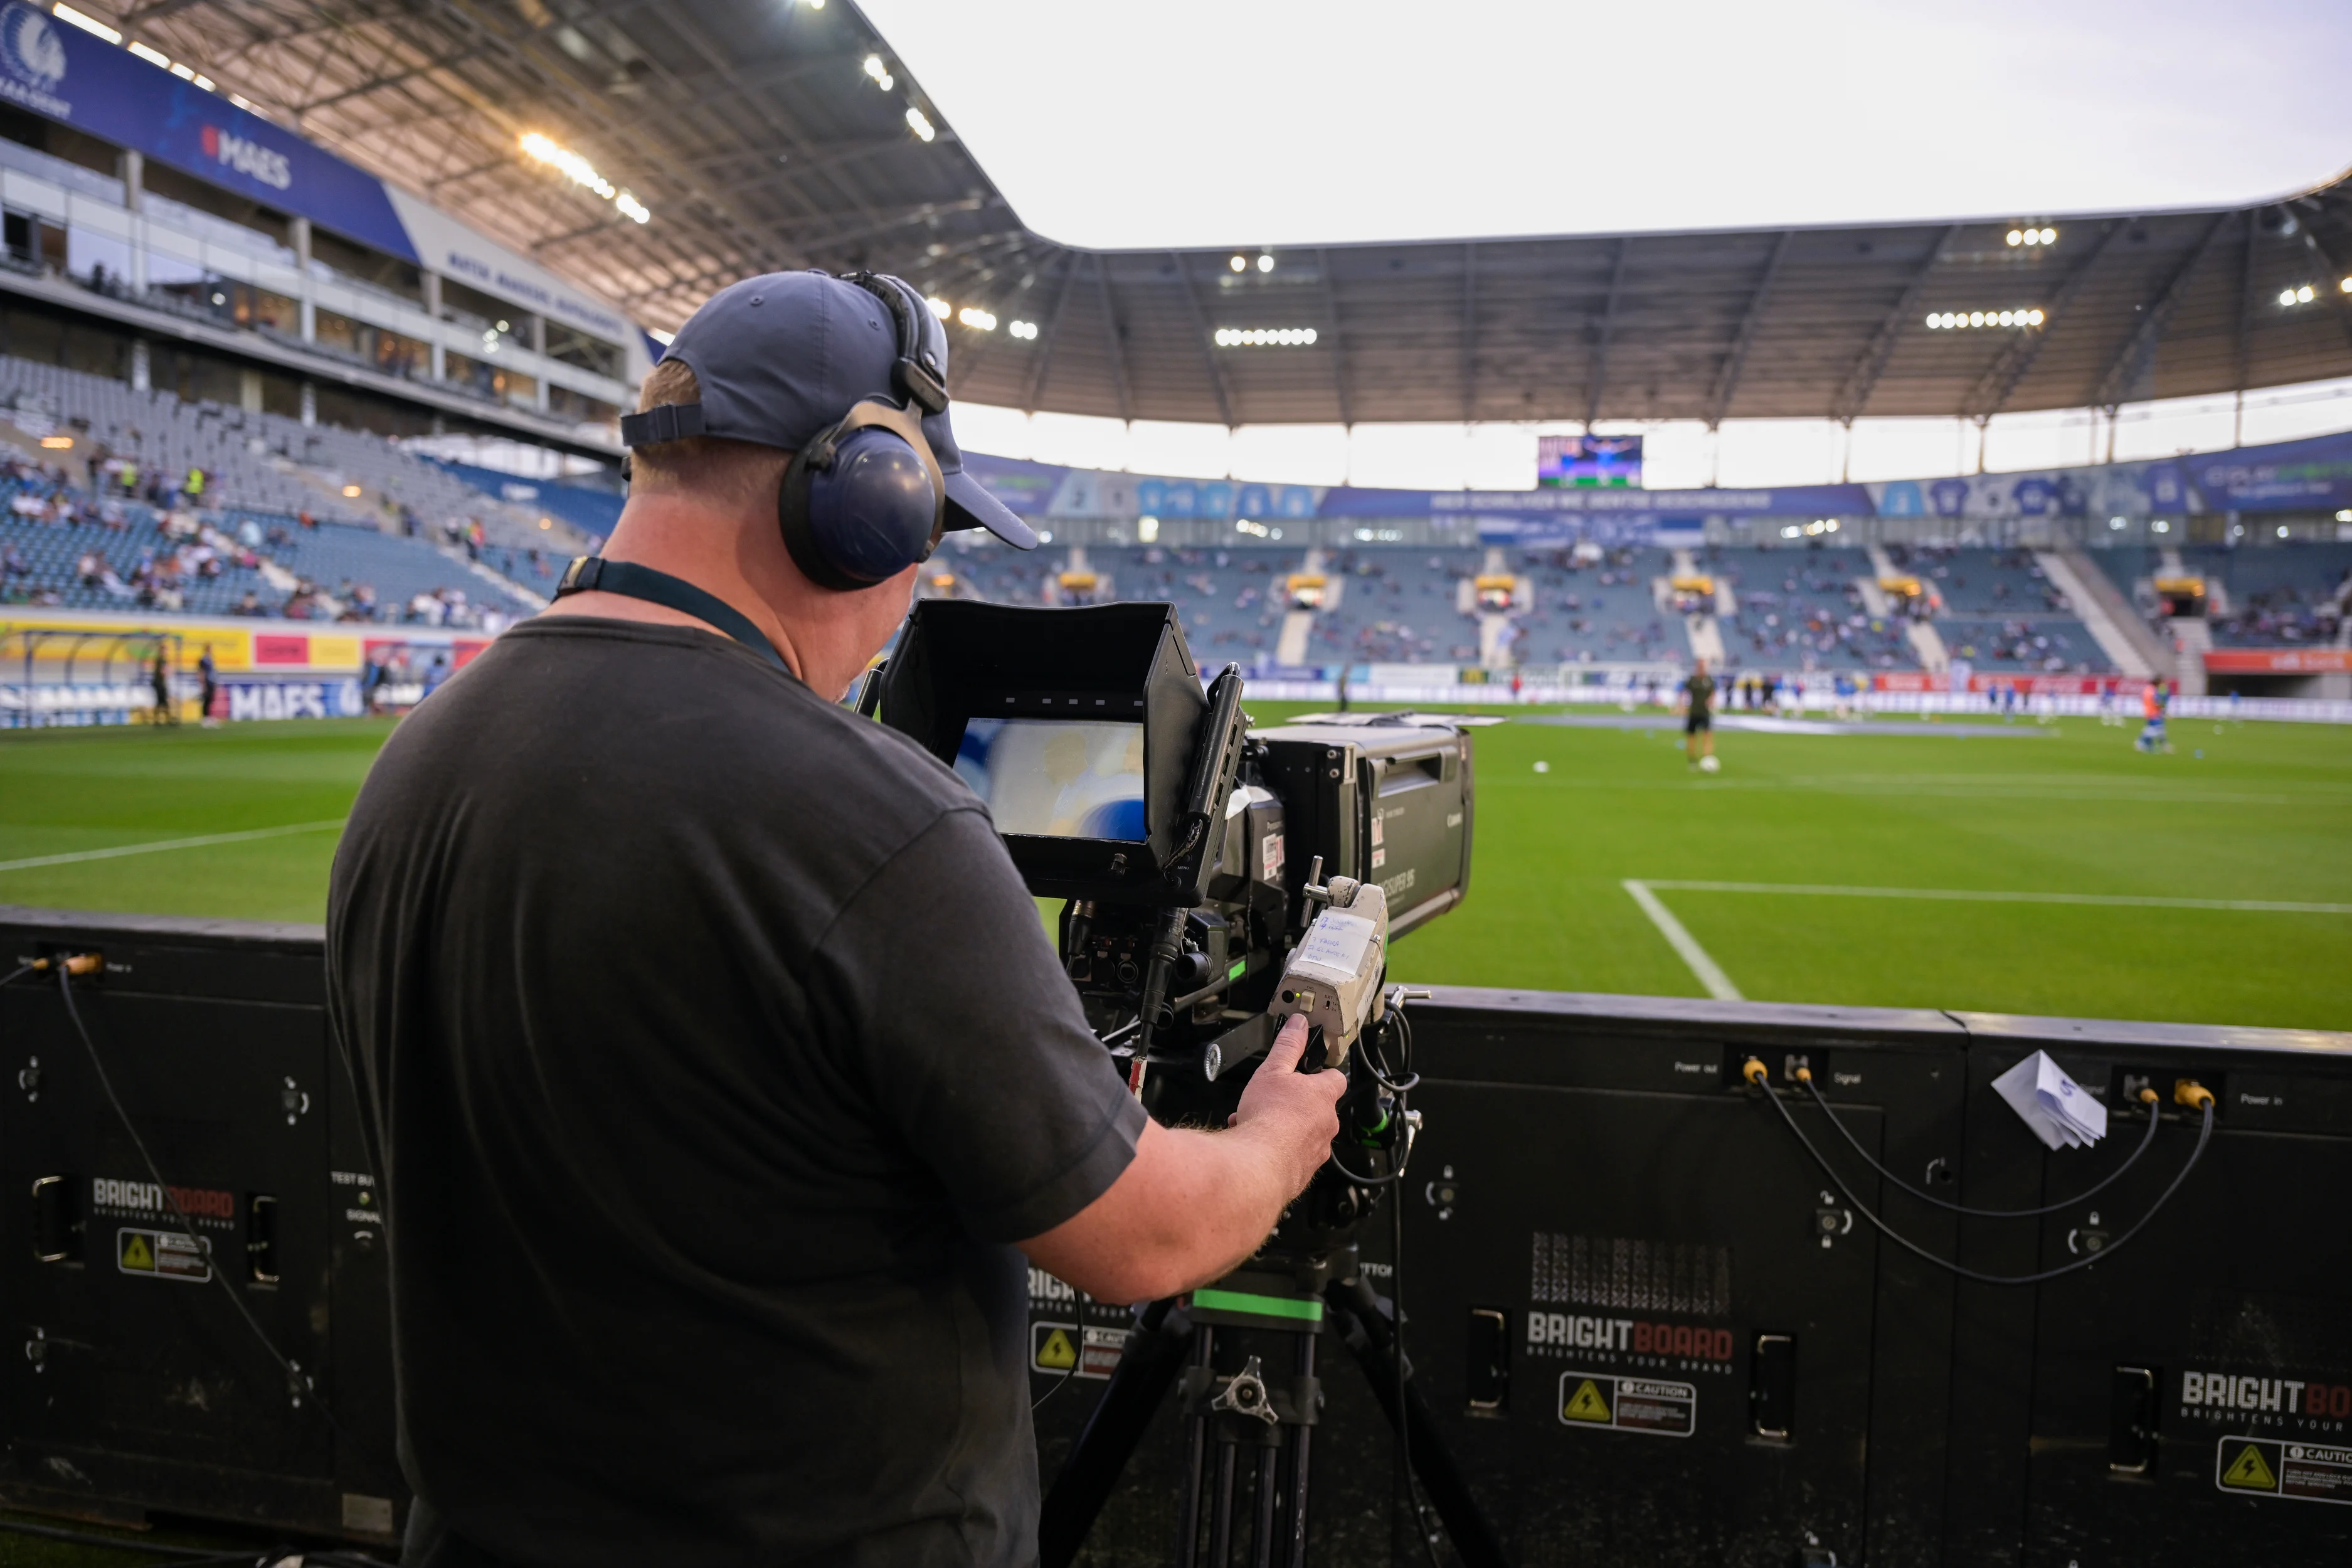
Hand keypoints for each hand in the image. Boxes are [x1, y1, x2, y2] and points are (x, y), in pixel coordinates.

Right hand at [1231, 1015, 1345, 1196]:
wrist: (1258, 1165)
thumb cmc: (1268, 1118)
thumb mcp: (1273, 1070)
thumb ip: (1288, 1046)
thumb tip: (1298, 1025)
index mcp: (1324, 1096)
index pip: (1336, 1078)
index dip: (1323, 1074)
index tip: (1310, 1072)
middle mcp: (1327, 1124)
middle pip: (1318, 1108)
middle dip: (1295, 1104)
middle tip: (1272, 1101)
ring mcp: (1318, 1150)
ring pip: (1304, 1134)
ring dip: (1284, 1128)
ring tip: (1258, 1123)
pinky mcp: (1304, 1172)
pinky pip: (1293, 1157)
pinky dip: (1279, 1150)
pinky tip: (1257, 1145)